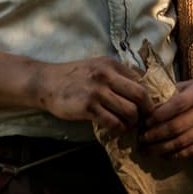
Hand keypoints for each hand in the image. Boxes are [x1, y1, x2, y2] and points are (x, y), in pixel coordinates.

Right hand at [35, 56, 150, 135]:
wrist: (46, 82)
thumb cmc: (73, 77)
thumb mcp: (97, 67)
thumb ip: (117, 75)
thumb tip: (140, 91)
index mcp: (111, 64)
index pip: (141, 82)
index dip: (147, 98)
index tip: (146, 109)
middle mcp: (106, 75)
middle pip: (140, 96)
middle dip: (146, 111)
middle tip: (143, 120)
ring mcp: (96, 91)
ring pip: (129, 111)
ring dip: (132, 122)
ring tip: (127, 125)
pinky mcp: (87, 107)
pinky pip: (113, 122)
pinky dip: (118, 129)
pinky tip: (115, 128)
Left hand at [139, 77, 192, 158]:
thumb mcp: (187, 85)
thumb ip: (168, 95)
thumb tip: (144, 110)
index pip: (176, 106)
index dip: (158, 116)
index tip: (143, 123)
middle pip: (178, 127)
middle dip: (156, 135)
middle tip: (141, 139)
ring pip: (184, 142)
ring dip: (162, 148)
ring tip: (148, 149)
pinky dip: (176, 155)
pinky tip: (164, 154)